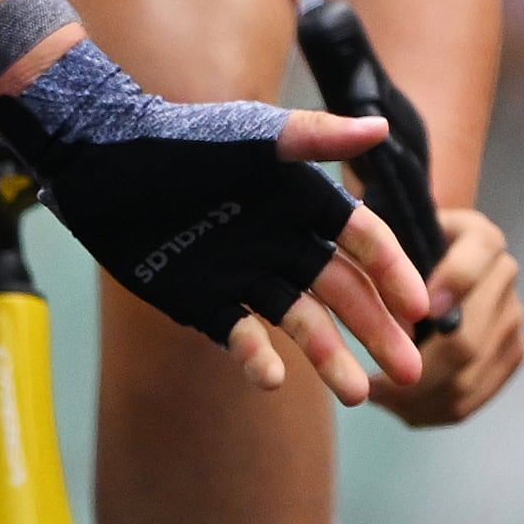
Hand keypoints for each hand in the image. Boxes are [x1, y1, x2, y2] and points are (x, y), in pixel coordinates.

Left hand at [0, 42, 423, 403]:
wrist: (103, 162)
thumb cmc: (181, 139)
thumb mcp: (251, 136)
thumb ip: (315, 137)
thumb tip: (380, 128)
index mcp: (304, 202)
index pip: (364, 242)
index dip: (394, 272)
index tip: (419, 306)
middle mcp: (284, 242)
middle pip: (344, 293)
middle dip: (379, 329)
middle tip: (410, 369)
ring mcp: (247, 275)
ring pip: (302, 323)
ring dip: (331, 357)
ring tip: (358, 396)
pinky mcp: (205, 303)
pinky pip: (241, 337)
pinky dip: (259, 359)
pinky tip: (275, 381)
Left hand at [375, 202, 523, 427]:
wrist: (435, 256)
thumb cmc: (405, 246)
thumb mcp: (395, 239)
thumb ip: (388, 267)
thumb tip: (398, 326)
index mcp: (481, 240)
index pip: (472, 265)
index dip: (447, 290)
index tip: (413, 315)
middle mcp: (506, 276)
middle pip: (465, 342)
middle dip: (415, 374)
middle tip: (373, 386)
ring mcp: (513, 319)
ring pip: (466, 381)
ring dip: (418, 401)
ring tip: (381, 398)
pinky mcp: (510, 355)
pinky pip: (473, 400)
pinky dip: (433, 412)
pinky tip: (402, 407)